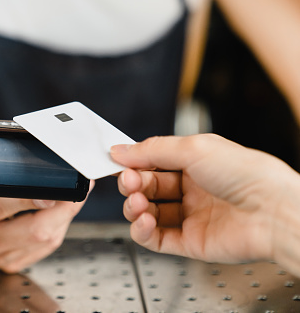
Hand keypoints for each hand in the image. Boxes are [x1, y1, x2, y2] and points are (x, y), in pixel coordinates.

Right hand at [0, 136, 86, 272]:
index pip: (1, 207)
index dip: (30, 200)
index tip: (54, 191)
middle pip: (34, 231)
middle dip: (64, 208)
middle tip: (81, 186)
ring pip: (44, 241)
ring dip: (66, 217)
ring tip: (76, 194)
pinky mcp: (9, 261)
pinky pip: (44, 248)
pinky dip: (59, 228)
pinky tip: (62, 212)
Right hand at [110, 134, 299, 267]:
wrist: (274, 211)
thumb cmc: (247, 174)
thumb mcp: (194, 148)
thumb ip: (152, 150)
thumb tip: (120, 150)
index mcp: (195, 164)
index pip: (153, 163)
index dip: (133, 164)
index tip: (116, 162)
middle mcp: (192, 190)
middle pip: (148, 187)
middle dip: (133, 184)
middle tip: (128, 183)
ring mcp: (190, 217)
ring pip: (147, 213)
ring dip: (135, 207)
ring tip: (138, 203)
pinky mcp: (190, 242)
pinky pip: (155, 238)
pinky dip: (141, 231)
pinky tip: (142, 221)